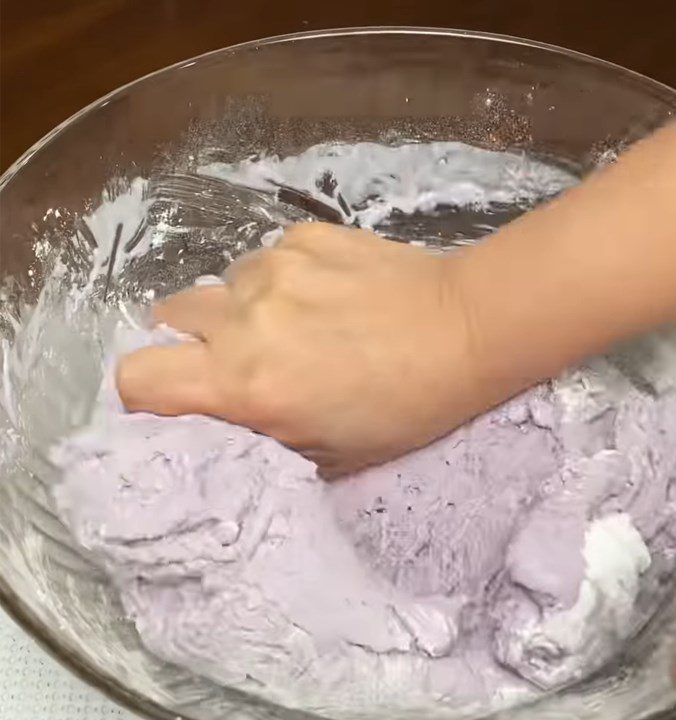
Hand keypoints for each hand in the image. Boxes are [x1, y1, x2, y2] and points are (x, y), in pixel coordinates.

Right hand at [117, 223, 483, 475]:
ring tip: (297, 325)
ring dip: (242, 309)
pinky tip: (328, 295)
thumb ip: (258, 435)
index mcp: (245, 383)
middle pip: (168, 318)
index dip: (147, 391)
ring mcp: (274, 267)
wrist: (466, 331)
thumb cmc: (404, 409)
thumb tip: (218, 414)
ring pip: (222, 286)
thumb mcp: (327, 455)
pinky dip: (282, 280)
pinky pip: (267, 259)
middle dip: (192, 342)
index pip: (137, 376)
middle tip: (242, 359)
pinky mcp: (306, 236)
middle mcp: (245, 318)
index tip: (178, 396)